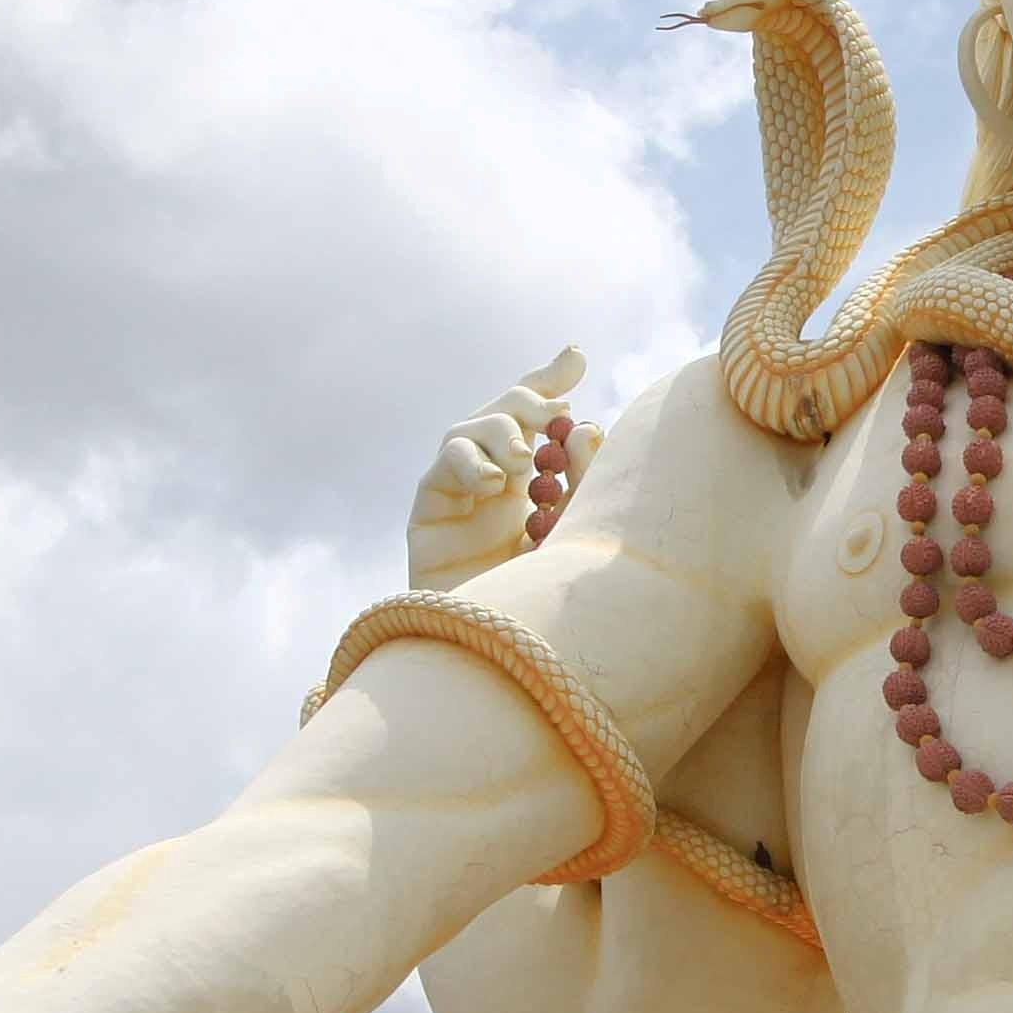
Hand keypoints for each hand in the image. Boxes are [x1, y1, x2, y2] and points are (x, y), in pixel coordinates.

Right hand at [406, 347, 589, 594]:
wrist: (508, 657)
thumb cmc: (551, 599)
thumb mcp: (578, 530)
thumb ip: (582, 479)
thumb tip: (582, 421)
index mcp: (536, 480)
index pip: (538, 417)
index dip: (550, 381)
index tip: (575, 356)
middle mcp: (496, 481)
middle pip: (501, 414)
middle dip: (526, 402)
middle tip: (551, 413)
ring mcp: (459, 495)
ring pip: (467, 431)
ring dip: (499, 434)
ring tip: (527, 462)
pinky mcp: (429, 514)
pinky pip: (442, 467)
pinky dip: (469, 464)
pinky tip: (494, 484)